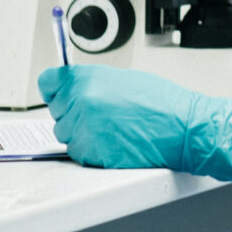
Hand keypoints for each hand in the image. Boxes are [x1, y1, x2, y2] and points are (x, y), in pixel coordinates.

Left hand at [39, 63, 231, 181]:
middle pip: (57, 110)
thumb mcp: (125, 79)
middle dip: (74, 112)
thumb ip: (93, 82)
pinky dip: (92, 150)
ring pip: (66, 133)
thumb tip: (73, 87)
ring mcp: (84, 128)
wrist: (183, 129)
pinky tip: (115, 141)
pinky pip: (78, 152)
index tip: (59, 92)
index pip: (49, 81)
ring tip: (113, 128)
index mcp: (89, 79)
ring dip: (82, 132)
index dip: (55, 88)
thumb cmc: (162, 104)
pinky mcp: (90, 152)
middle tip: (103, 113)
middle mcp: (82, 101)